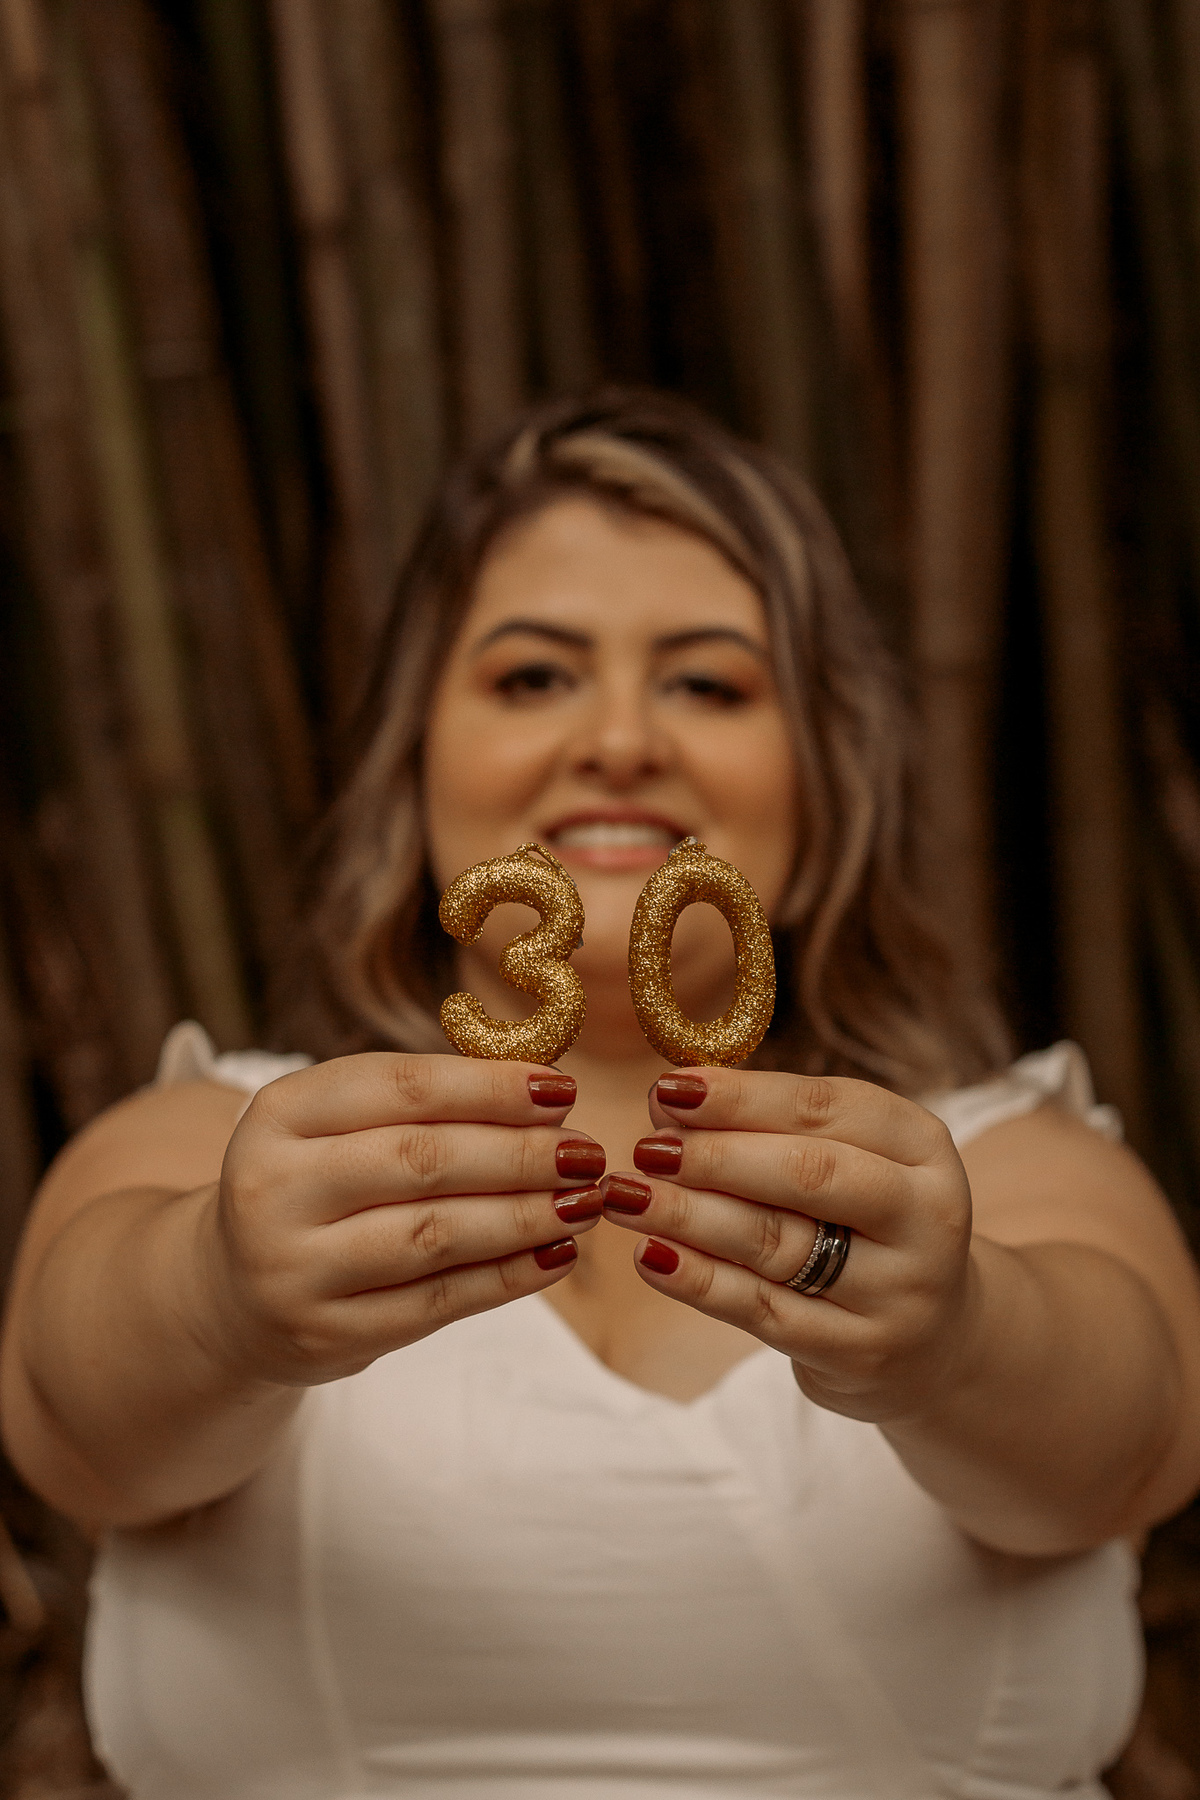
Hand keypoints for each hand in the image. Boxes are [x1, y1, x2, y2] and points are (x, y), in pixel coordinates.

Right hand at [205, 1055, 604, 1386]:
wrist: (233, 1290)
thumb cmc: (317, 1185)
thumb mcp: (340, 1127)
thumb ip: (426, 1105)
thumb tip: (549, 1098)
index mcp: (279, 1113)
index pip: (402, 1088)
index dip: (491, 1087)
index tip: (563, 1089)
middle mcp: (272, 1188)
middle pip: (422, 1161)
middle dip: (521, 1154)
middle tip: (588, 1151)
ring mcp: (294, 1269)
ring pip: (434, 1235)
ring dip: (526, 1215)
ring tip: (586, 1200)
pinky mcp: (326, 1335)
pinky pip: (438, 1301)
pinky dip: (508, 1276)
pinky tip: (556, 1253)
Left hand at [600, 1068, 974, 1422]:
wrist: (932, 1337)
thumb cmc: (863, 1224)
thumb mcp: (846, 1161)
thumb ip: (767, 1127)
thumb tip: (668, 1101)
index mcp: (922, 1145)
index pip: (826, 1107)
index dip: (741, 1096)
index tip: (669, 1087)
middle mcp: (926, 1215)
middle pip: (809, 1174)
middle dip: (716, 1156)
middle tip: (647, 1148)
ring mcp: (898, 1291)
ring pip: (778, 1244)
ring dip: (689, 1215)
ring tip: (625, 1194)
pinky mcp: (860, 1353)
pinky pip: (762, 1311)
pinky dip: (699, 1280)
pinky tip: (649, 1254)